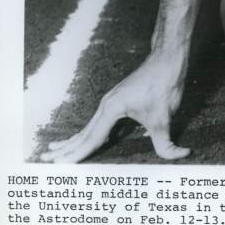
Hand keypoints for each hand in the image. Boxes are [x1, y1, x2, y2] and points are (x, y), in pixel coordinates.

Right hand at [40, 53, 190, 162]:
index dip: (76, 155)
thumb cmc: (164, 84)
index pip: (91, 139)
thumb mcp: (165, 117)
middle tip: (45, 158)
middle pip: (83, 132)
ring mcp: (111, 101)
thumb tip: (179, 155)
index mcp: (112, 109)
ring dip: (73, 140)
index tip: (58, 166)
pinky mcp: (118, 99)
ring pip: (88, 126)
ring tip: (54, 149)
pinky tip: (86, 137)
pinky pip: (98, 121)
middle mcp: (107, 104)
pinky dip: (87, 132)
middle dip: (64, 148)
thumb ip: (167, 142)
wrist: (167, 58)